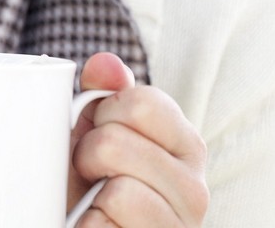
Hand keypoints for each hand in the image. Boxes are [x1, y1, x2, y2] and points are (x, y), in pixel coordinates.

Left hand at [67, 53, 208, 226]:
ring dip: (90, 197)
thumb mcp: (92, 131)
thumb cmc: (90, 181)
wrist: (79, 226)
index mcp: (185, 143)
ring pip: (118, 191)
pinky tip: (101, 226)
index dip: (104, 112)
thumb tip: (105, 62)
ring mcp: (180, 226)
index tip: (101, 131)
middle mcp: (195, 187)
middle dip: (87, 154)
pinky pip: (107, 227)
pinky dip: (91, 227)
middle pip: (115, 142)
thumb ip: (102, 93)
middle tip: (93, 174)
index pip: (142, 102)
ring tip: (97, 204)